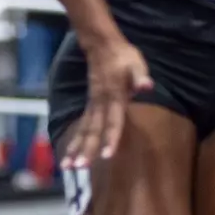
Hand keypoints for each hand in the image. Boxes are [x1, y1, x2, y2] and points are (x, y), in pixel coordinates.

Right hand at [60, 37, 153, 167]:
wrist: (102, 46)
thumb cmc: (124, 57)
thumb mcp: (136, 64)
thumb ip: (140, 77)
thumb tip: (147, 86)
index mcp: (114, 97)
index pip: (113, 121)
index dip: (111, 138)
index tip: (106, 156)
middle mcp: (100, 104)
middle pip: (93, 130)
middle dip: (86, 150)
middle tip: (79, 168)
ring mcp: (92, 105)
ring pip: (83, 130)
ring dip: (76, 149)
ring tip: (67, 167)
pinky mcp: (89, 106)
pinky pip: (81, 126)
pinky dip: (74, 141)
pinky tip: (69, 155)